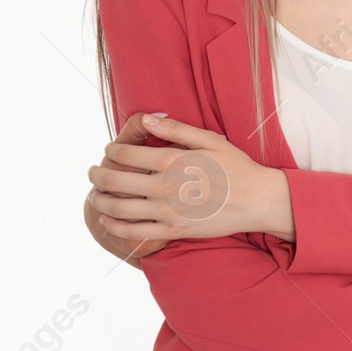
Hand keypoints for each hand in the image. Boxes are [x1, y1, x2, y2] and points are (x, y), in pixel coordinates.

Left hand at [86, 113, 292, 245]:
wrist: (259, 201)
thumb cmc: (237, 167)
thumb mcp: (211, 140)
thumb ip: (176, 128)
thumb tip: (147, 118)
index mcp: (172, 160)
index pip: (125, 154)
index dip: (111, 151)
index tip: (108, 151)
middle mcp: (164, 186)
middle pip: (114, 181)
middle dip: (96, 175)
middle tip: (92, 173)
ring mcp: (167, 211)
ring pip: (118, 208)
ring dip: (99, 200)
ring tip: (95, 196)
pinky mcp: (172, 231)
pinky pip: (132, 232)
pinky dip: (114, 226)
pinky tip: (109, 219)